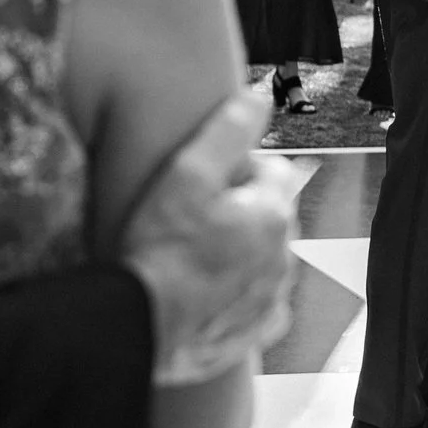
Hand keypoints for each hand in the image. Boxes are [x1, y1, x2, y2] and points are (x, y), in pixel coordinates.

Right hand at [120, 94, 300, 384]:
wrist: (143, 325)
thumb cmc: (161, 248)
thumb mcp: (186, 173)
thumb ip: (226, 130)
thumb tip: (257, 96)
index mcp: (273, 215)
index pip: (273, 172)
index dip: (237, 170)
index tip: (203, 181)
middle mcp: (283, 257)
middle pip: (268, 217)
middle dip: (241, 211)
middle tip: (191, 216)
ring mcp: (272, 299)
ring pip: (263, 260)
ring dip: (240, 253)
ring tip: (192, 255)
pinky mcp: (255, 332)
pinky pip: (255, 304)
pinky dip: (237, 295)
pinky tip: (205, 291)